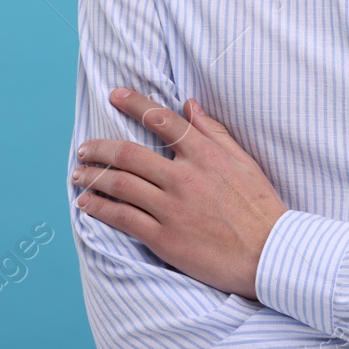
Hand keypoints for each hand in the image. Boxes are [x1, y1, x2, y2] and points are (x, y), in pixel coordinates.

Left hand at [73, 88, 288, 300]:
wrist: (270, 254)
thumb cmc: (260, 207)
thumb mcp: (244, 161)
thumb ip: (214, 131)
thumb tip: (189, 104)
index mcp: (205, 154)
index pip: (162, 120)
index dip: (134, 104)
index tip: (115, 95)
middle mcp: (184, 176)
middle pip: (129, 154)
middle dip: (100, 148)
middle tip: (84, 147)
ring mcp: (172, 208)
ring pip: (120, 184)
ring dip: (93, 176)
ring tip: (78, 174)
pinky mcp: (164, 238)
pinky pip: (123, 218)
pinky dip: (100, 209)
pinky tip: (86, 204)